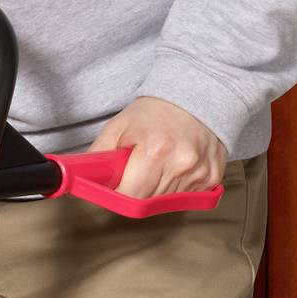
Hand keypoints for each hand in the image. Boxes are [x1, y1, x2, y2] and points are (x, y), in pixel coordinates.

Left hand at [90, 96, 226, 199]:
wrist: (196, 96)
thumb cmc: (154, 112)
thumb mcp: (118, 127)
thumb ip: (99, 155)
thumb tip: (84, 179)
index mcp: (155, 150)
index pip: (130, 196)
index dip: (119, 193)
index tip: (118, 185)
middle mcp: (181, 164)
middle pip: (148, 200)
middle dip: (138, 190)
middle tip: (138, 169)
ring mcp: (199, 172)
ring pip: (167, 201)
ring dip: (157, 189)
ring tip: (159, 163)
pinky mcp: (212, 177)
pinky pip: (187, 196)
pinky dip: (177, 187)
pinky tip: (176, 166)